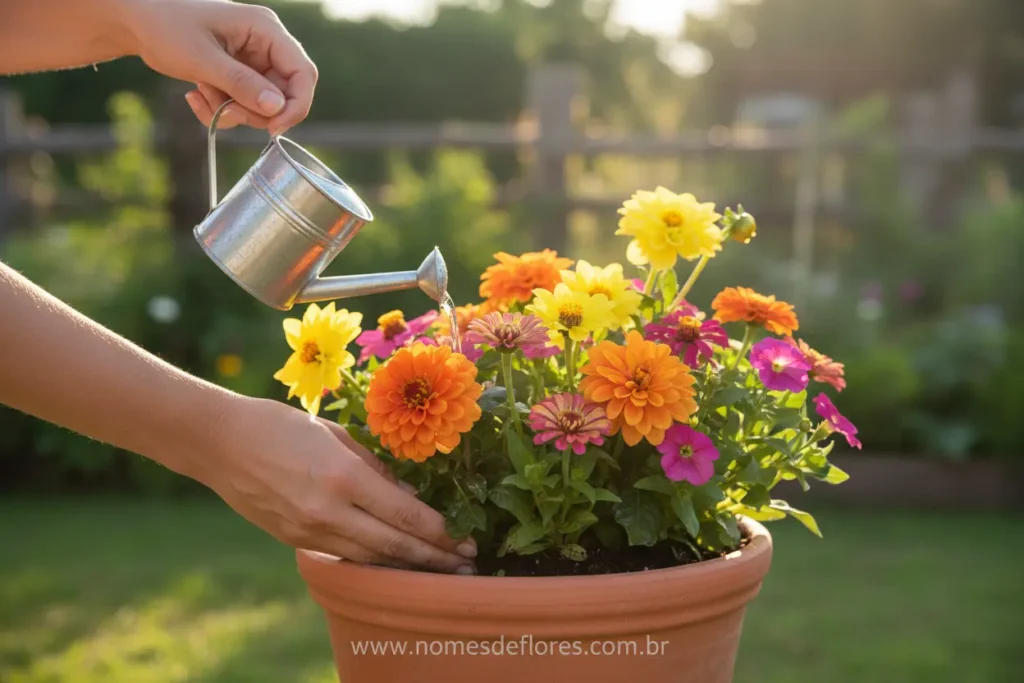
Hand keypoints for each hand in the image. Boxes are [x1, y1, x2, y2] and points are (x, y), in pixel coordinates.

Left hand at [122, 0, 316, 134]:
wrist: (137, 22)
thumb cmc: (166, 27)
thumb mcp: (202, 59)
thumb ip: (242, 84)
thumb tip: (277, 109)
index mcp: (266, 30)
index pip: (302, 73)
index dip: (296, 105)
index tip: (274, 128)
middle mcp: (266, 45)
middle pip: (285, 94)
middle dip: (255, 111)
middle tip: (225, 112)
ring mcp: (254, 61)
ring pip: (264, 105)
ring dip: (233, 110)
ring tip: (202, 94)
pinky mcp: (241, 75)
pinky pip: (244, 105)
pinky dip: (222, 109)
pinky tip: (197, 96)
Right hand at [202, 396, 475, 572]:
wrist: (220, 443)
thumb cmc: (281, 424)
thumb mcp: (336, 433)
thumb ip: (375, 466)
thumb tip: (408, 493)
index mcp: (343, 476)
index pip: (405, 514)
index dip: (440, 533)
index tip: (465, 540)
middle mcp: (329, 510)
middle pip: (395, 546)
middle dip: (435, 558)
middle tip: (468, 565)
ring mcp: (310, 530)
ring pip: (371, 559)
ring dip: (409, 567)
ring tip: (441, 570)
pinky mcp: (295, 540)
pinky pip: (345, 556)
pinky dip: (375, 561)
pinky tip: (397, 562)